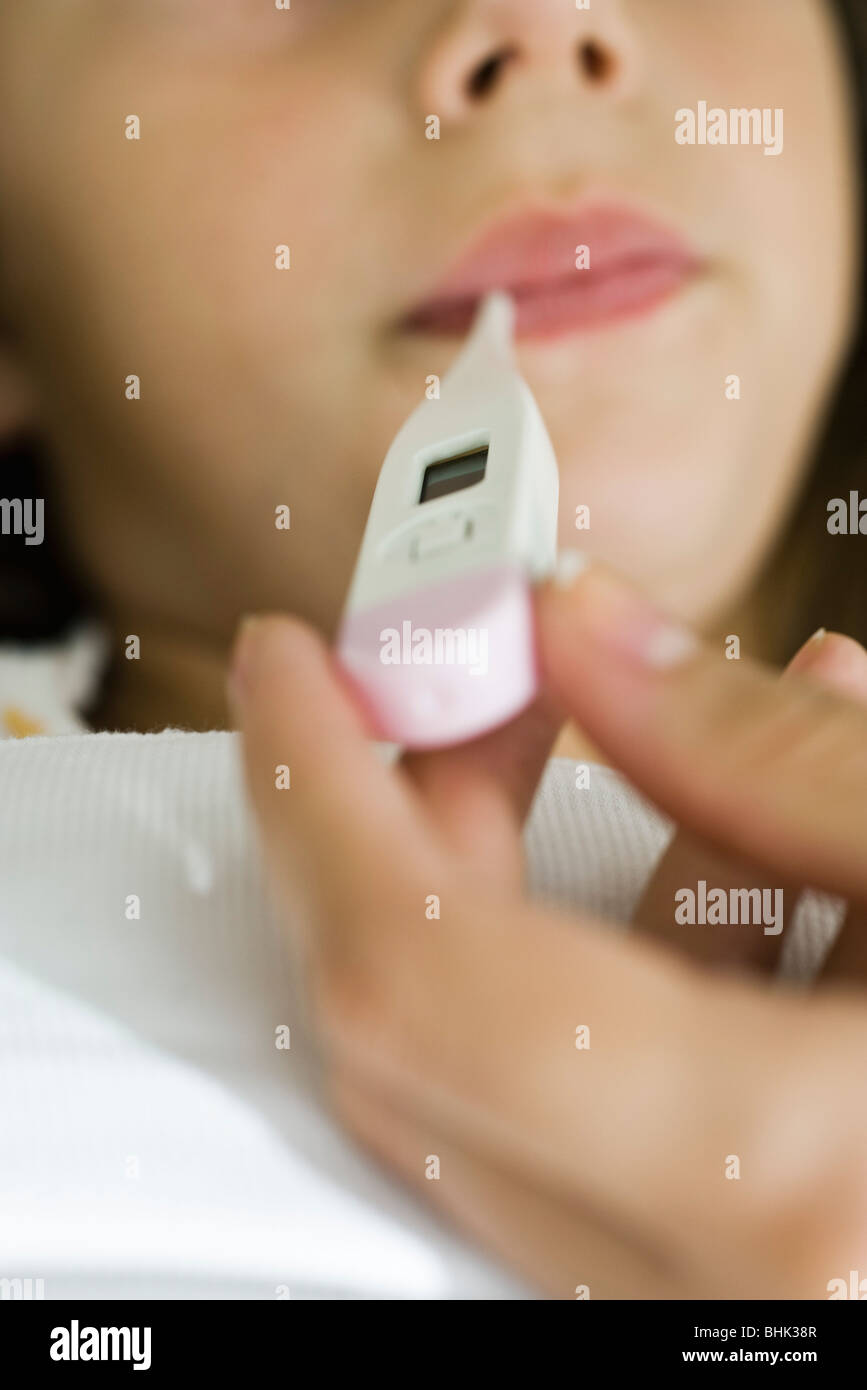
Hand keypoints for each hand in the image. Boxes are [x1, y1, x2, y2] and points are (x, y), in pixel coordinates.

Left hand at [229, 561, 866, 1297]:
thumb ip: (759, 750)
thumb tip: (585, 634)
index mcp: (768, 1178)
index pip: (414, 970)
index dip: (322, 791)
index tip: (294, 674)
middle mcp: (702, 1287)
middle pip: (420, 1034)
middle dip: (415, 827)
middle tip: (468, 685)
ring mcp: (698, 1301)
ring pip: (496, 1090)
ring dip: (523, 899)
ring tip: (624, 738)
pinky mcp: (719, 1279)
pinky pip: (598, 1134)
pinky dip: (628, 985)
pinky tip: (730, 857)